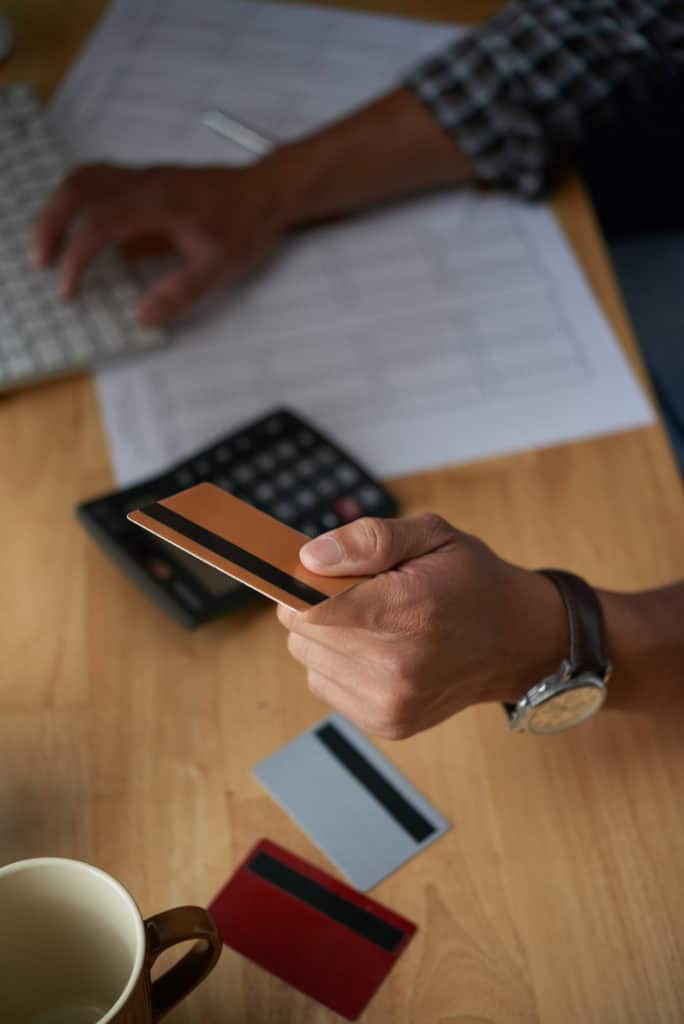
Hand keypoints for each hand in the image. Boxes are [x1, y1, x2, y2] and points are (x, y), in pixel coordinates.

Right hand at [33, 160, 293, 324]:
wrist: (268, 190)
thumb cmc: (247, 226)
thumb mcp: (220, 268)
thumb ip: (181, 293)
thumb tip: (143, 318)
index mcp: (159, 204)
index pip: (101, 225)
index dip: (77, 258)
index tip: (69, 290)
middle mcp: (145, 182)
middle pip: (78, 189)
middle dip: (51, 225)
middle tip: (42, 262)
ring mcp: (144, 174)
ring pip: (85, 177)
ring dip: (59, 207)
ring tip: (51, 244)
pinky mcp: (147, 176)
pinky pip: (100, 177)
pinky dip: (78, 198)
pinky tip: (80, 225)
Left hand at [277, 515, 566, 738]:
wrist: (519, 641)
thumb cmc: (472, 581)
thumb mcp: (430, 535)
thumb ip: (368, 540)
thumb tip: (311, 558)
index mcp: (407, 611)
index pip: (307, 607)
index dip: (303, 584)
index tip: (320, 571)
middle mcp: (397, 666)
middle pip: (301, 632)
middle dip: (317, 605)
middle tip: (360, 592)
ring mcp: (391, 702)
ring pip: (308, 659)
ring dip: (327, 637)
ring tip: (375, 621)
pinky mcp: (387, 723)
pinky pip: (325, 685)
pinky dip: (340, 665)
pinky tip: (378, 650)